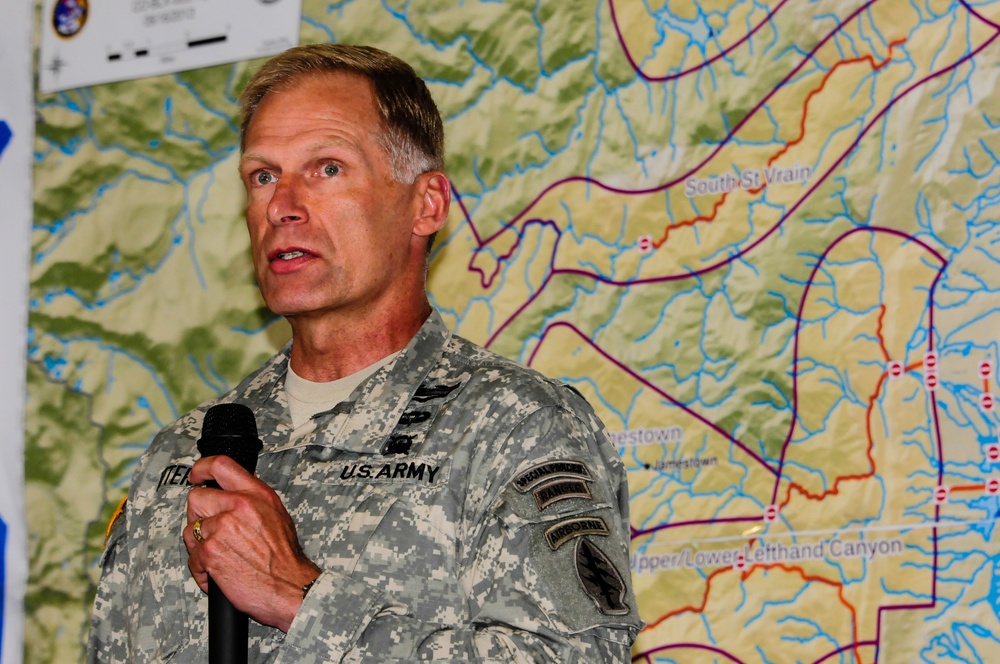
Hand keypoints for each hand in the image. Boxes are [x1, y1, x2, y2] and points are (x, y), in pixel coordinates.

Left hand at [183, 455, 320, 631]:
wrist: (290, 587)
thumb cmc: (285, 558)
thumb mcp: (277, 515)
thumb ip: (253, 501)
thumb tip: (232, 495)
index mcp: (256, 494)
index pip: (221, 465)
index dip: (201, 468)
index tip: (196, 476)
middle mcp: (240, 506)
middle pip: (196, 498)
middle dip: (197, 516)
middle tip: (207, 530)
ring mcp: (223, 527)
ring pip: (191, 530)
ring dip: (199, 546)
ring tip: (217, 556)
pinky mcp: (211, 551)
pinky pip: (192, 558)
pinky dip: (201, 570)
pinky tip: (217, 574)